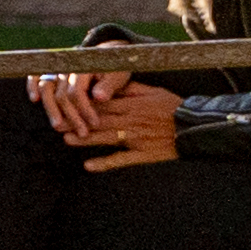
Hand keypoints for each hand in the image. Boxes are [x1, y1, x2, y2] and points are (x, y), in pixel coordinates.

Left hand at [33, 71, 181, 170]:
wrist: (194, 128)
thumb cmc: (174, 106)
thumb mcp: (153, 91)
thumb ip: (131, 88)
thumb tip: (111, 83)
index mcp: (133, 104)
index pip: (103, 102)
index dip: (82, 103)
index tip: (66, 102)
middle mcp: (131, 121)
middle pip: (99, 120)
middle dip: (76, 121)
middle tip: (56, 123)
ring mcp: (136, 139)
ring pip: (105, 139)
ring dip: (85, 140)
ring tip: (66, 140)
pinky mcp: (142, 154)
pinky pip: (120, 160)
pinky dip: (104, 163)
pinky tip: (88, 166)